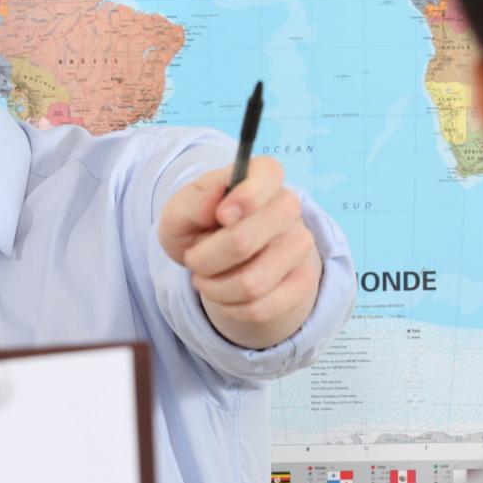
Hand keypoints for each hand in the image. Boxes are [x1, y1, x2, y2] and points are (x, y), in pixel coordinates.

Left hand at [158, 157, 322, 348]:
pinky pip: (264, 308)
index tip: (220, 215)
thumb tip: (215, 200)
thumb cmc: (198, 227)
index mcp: (262, 176)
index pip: (269, 174)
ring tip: (205, 281)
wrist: (218, 259)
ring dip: (216, 289)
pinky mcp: (303, 281)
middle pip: (248, 239)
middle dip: (207, 257)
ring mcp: (300, 245)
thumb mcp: (180, 212)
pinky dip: (232, 309)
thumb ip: (192, 203)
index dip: (244, 197)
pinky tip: (224, 297)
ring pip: (254, 282)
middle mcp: (288, 207)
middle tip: (194, 259)